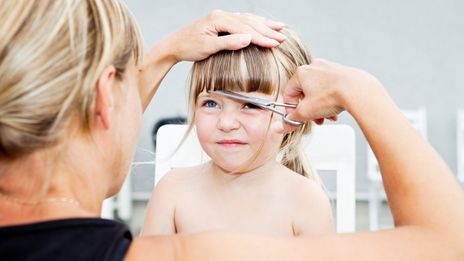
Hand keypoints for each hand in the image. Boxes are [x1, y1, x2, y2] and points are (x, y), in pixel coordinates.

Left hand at [163, 10, 286, 62]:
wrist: (173, 45)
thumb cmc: (188, 47)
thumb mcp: (208, 47)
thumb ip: (228, 43)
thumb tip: (248, 39)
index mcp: (219, 19)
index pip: (245, 28)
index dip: (262, 37)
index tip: (275, 44)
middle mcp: (221, 15)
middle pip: (249, 22)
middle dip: (267, 30)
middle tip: (283, 38)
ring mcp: (221, 17)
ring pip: (247, 19)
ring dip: (264, 24)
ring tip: (279, 28)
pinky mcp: (220, 22)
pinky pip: (242, 21)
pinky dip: (254, 23)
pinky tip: (262, 25)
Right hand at [282, 59, 378, 132]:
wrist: (358, 90)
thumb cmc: (332, 95)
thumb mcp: (307, 112)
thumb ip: (292, 120)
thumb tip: (282, 127)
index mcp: (301, 73)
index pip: (289, 93)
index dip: (291, 110)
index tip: (296, 119)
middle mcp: (314, 67)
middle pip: (305, 94)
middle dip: (309, 110)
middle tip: (314, 120)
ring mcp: (328, 68)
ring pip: (318, 92)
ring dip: (320, 108)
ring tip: (327, 117)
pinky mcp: (340, 72)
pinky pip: (330, 88)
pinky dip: (330, 100)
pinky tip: (335, 111)